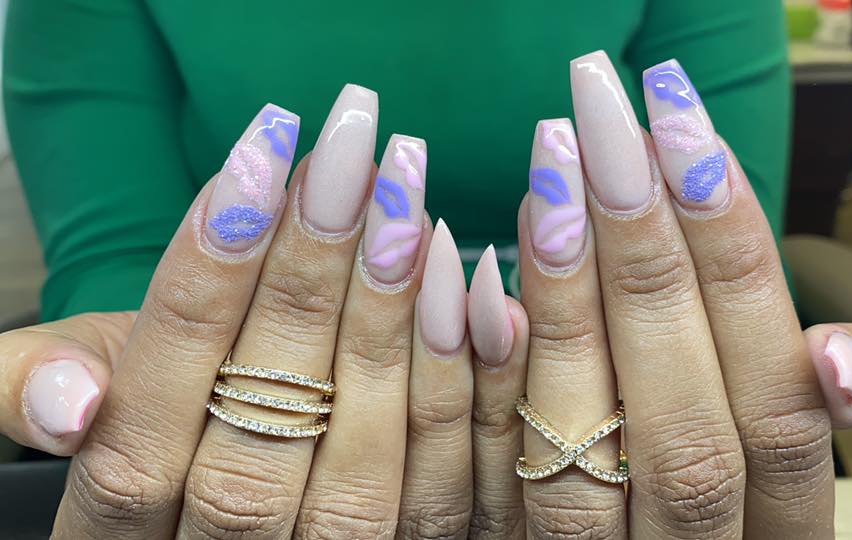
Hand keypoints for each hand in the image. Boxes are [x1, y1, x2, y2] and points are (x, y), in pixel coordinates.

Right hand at [0, 85, 530, 538]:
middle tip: (352, 156)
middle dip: (310, 277)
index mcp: (121, 526)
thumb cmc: (152, 418)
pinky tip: (454, 274)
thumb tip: (71, 404)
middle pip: (265, 423)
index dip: (206, 282)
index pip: (148, 413)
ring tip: (406, 197)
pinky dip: (454, 376)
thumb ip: (39, 382)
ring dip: (388, 315)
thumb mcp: (80, 389)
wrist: (220, 494)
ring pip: (362, 458)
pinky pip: (443, 480)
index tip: (258, 158)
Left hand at [504, 51, 851, 537]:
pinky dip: (488, 373)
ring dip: (564, 305)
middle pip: (681, 421)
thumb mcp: (775, 446)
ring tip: (547, 182)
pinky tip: (478, 277)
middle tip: (604, 131)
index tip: (685, 136)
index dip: (737, 264)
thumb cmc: (712, 477)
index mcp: (784, 521)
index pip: (779, 396)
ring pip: (581, 447)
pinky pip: (493, 473)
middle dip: (645, 262)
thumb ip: (810, 399)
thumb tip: (838, 358)